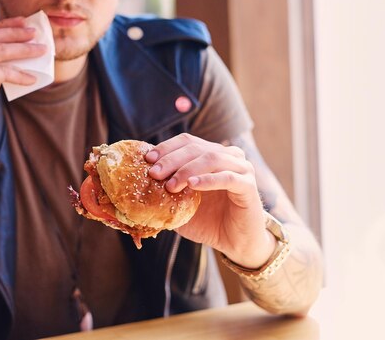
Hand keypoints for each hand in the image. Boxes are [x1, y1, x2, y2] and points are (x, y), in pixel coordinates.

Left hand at [146, 133, 275, 268]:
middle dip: (171, 159)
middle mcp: (227, 156)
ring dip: (187, 170)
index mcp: (211, 154)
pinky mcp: (248, 186)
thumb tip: (136, 185)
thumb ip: (164, 192)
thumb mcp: (180, 204)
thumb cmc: (207, 221)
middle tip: (154, 173)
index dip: (166, 147)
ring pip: (212, 158)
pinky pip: (228, 178)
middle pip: (196, 148)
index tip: (148, 159)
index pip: (187, 141)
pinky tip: (193, 185)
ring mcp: (241, 169)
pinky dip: (208, 180)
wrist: (234, 243)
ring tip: (171, 185)